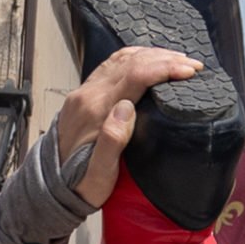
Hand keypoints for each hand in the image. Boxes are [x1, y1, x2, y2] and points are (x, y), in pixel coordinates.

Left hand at [56, 46, 205, 209]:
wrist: (52, 187)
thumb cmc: (80, 185)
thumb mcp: (99, 175)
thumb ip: (111, 141)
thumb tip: (127, 108)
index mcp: (95, 112)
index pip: (135, 76)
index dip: (164, 69)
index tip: (188, 71)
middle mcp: (87, 95)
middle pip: (131, 62)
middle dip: (165, 59)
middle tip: (193, 65)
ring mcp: (84, 92)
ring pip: (122, 59)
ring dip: (152, 55)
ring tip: (178, 60)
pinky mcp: (84, 93)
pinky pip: (111, 64)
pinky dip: (134, 57)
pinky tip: (150, 59)